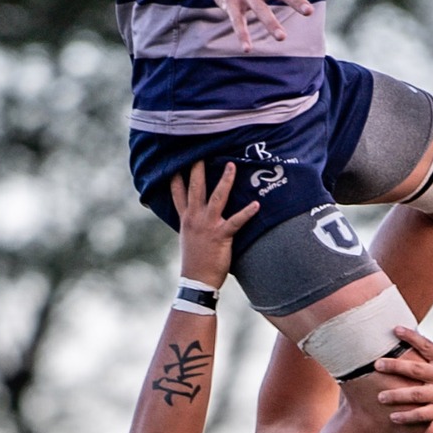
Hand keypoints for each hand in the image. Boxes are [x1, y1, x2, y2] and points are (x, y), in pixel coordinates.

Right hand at [171, 161, 258, 288]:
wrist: (196, 281)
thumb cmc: (195, 262)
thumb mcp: (189, 239)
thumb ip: (192, 225)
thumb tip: (196, 217)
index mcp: (186, 219)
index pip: (177, 193)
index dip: (176, 177)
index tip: (175, 161)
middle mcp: (194, 218)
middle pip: (195, 188)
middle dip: (197, 168)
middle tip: (201, 151)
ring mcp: (207, 225)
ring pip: (216, 197)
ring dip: (225, 180)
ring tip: (231, 166)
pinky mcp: (221, 235)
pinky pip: (236, 221)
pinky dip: (247, 212)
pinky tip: (256, 204)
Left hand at [375, 325, 432, 432]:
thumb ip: (431, 360)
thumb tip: (409, 341)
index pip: (427, 346)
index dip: (411, 337)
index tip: (395, 329)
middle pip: (416, 369)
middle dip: (395, 366)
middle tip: (377, 365)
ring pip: (416, 394)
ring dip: (396, 395)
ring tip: (380, 397)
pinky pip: (421, 414)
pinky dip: (406, 416)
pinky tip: (392, 417)